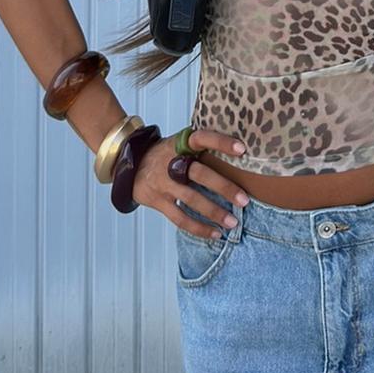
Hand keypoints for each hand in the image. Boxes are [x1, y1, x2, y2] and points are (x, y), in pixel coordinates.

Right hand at [132, 125, 251, 236]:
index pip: (202, 138)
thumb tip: (240, 150)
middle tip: (244, 199)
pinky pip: (180, 218)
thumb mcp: (178, 142)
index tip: (242, 149)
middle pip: (199, 174)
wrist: (129, 164)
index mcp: (180, 144)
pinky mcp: (158, 201)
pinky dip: (199, 228)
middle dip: (223, 187)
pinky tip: (216, 234)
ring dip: (214, 212)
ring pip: (191, 199)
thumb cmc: (166, 154)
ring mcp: (163, 183)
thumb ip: (200, 147)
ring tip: (233, 222)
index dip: (221, 142)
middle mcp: (171, 162)